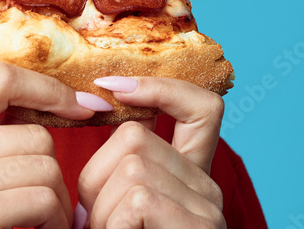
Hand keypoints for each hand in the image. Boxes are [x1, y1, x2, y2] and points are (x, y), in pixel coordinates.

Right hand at [0, 62, 109, 228]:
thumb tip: (59, 100)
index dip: (48, 88)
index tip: (82, 106)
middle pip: (35, 135)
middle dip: (51, 175)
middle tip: (40, 211)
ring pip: (45, 168)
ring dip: (56, 205)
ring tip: (34, 226)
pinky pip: (43, 200)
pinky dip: (53, 225)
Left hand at [76, 76, 226, 228]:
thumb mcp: (117, 202)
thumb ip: (119, 164)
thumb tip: (98, 108)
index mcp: (190, 175)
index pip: (200, 107)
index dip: (159, 88)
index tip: (112, 88)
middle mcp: (207, 187)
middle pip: (136, 136)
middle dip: (96, 177)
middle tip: (96, 218)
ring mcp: (208, 206)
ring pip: (131, 168)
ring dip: (100, 209)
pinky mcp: (199, 225)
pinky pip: (138, 200)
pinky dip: (112, 225)